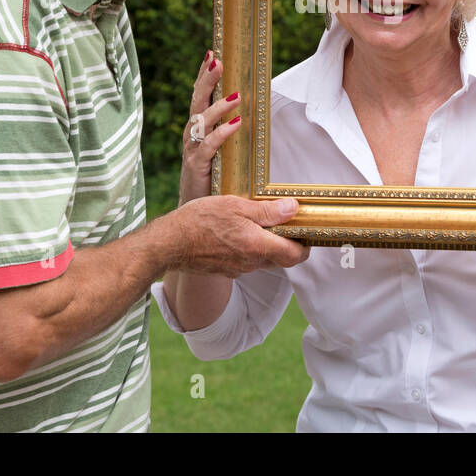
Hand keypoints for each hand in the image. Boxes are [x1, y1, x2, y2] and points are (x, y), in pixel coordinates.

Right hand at [165, 195, 309, 276]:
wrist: (169, 243)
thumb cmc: (200, 220)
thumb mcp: (235, 206)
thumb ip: (267, 211)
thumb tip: (293, 209)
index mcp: (258, 246)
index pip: (295, 255)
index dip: (306, 246)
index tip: (306, 232)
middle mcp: (251, 262)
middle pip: (282, 259)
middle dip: (288, 244)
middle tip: (287, 224)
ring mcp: (238, 268)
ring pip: (264, 259)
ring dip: (268, 245)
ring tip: (260, 224)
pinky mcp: (227, 270)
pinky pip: (247, 261)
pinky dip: (250, 249)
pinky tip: (240, 233)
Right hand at [180, 48, 241, 204]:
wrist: (194, 214)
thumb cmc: (210, 181)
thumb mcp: (221, 152)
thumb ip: (229, 134)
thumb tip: (248, 113)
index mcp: (198, 130)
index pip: (200, 97)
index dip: (204, 75)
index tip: (211, 53)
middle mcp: (192, 136)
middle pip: (197, 102)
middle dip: (206, 80)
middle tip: (217, 60)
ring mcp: (192, 151)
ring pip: (201, 122)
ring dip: (218, 106)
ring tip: (236, 95)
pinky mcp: (196, 167)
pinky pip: (208, 146)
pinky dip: (222, 133)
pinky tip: (236, 123)